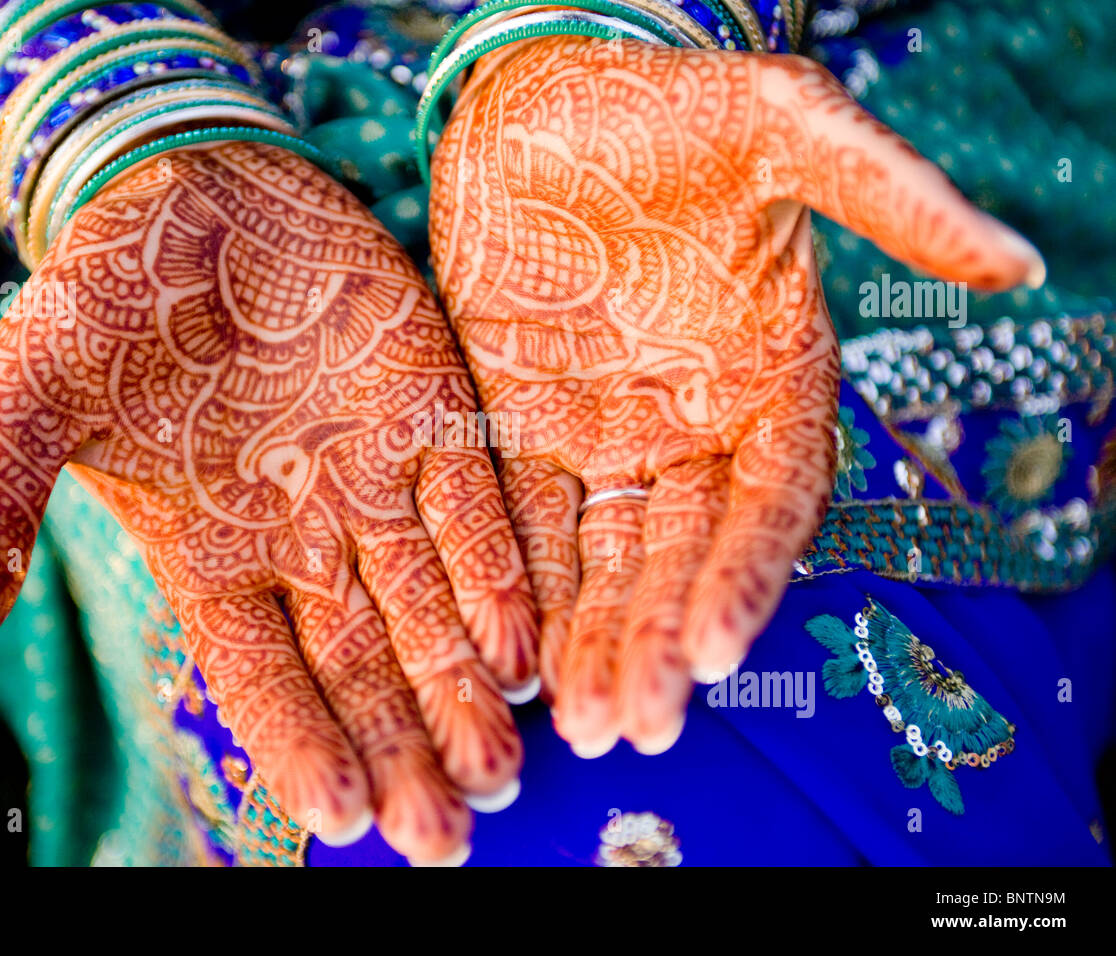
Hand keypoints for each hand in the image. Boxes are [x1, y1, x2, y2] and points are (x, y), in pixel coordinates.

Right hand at [0, 141, 538, 862]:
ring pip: (429, 606)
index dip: (301, 745)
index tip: (343, 819)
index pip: (263, 677)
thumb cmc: (96, 298)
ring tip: (502, 766)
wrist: (182, 186)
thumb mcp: (27, 405)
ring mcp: (372, 481)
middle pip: (363, 666)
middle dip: (404, 748)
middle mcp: (304, 539)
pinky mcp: (428, 414)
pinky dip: (497, 575)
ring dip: (464, 686)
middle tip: (446, 830)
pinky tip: (524, 644)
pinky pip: (471, 508)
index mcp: (212, 557)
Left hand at [428, 38, 1043, 756]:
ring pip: (609, 557)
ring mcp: (610, 434)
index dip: (746, 575)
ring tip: (583, 719)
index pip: (770, 501)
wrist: (544, 95)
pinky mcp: (529, 426)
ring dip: (597, 637)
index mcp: (773, 380)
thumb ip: (892, 200)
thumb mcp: (786, 129)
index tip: (711, 647)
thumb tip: (1020, 262)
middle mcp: (696, 425)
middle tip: (635, 720)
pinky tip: (520, 653)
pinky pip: (530, 519)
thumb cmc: (671, 107)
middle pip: (684, 554)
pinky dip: (526, 584)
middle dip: (660, 638)